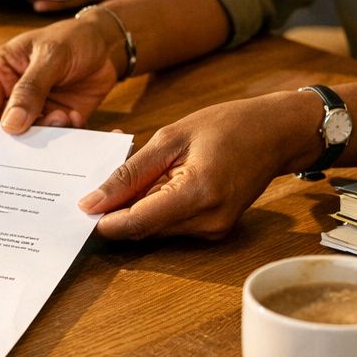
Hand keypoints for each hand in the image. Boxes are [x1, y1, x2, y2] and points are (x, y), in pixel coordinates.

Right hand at [0, 16, 120, 132]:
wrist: (106, 43)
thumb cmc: (72, 38)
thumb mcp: (50, 57)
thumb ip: (30, 89)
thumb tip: (10, 124)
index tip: (10, 136)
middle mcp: (11, 92)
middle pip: (4, 126)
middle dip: (22, 133)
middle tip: (41, 131)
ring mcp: (34, 107)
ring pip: (29, 136)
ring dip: (47, 132)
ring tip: (64, 117)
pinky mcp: (55, 118)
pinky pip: (54, 136)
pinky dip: (65, 133)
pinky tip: (75, 116)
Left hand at [78, 94, 307, 239]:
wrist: (277, 133)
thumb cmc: (227, 125)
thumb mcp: (171, 137)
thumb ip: (129, 173)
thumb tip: (92, 202)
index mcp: (197, 194)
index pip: (135, 224)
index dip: (103, 220)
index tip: (79, 208)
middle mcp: (207, 222)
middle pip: (142, 230)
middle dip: (116, 210)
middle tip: (97, 184)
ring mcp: (214, 230)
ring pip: (155, 229)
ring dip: (136, 207)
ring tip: (133, 173)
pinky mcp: (215, 230)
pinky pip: (171, 224)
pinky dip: (155, 206)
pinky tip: (155, 180)